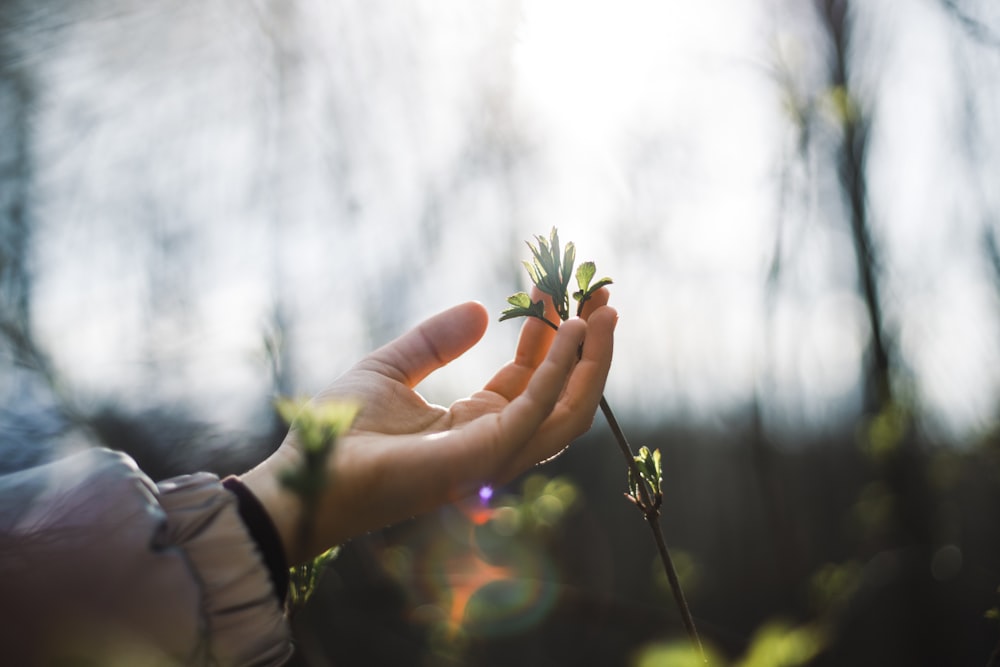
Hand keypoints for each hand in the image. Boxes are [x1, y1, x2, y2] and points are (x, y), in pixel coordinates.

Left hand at [242, 289, 615, 563]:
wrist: (313, 471)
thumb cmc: (343, 429)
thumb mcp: (392, 368)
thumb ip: (435, 341)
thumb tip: (480, 310)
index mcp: (474, 424)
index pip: (530, 378)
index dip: (550, 335)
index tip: (555, 290)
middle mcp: (495, 441)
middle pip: (561, 394)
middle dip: (587, 346)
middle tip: (601, 295)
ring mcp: (496, 453)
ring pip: (569, 409)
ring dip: (593, 359)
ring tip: (604, 309)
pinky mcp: (488, 454)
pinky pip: (540, 408)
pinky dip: (563, 368)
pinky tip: (572, 329)